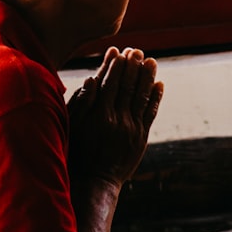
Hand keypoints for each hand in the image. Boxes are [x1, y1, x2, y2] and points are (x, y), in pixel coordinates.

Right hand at [67, 46, 162, 187]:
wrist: (95, 182)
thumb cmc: (78, 153)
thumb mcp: (72, 128)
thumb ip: (81, 103)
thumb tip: (90, 79)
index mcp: (99, 114)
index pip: (109, 83)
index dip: (115, 66)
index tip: (118, 51)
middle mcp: (117, 119)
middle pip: (127, 86)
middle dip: (133, 66)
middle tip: (137, 50)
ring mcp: (131, 128)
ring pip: (141, 96)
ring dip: (147, 77)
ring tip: (151, 61)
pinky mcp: (141, 137)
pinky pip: (150, 113)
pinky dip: (155, 98)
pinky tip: (159, 84)